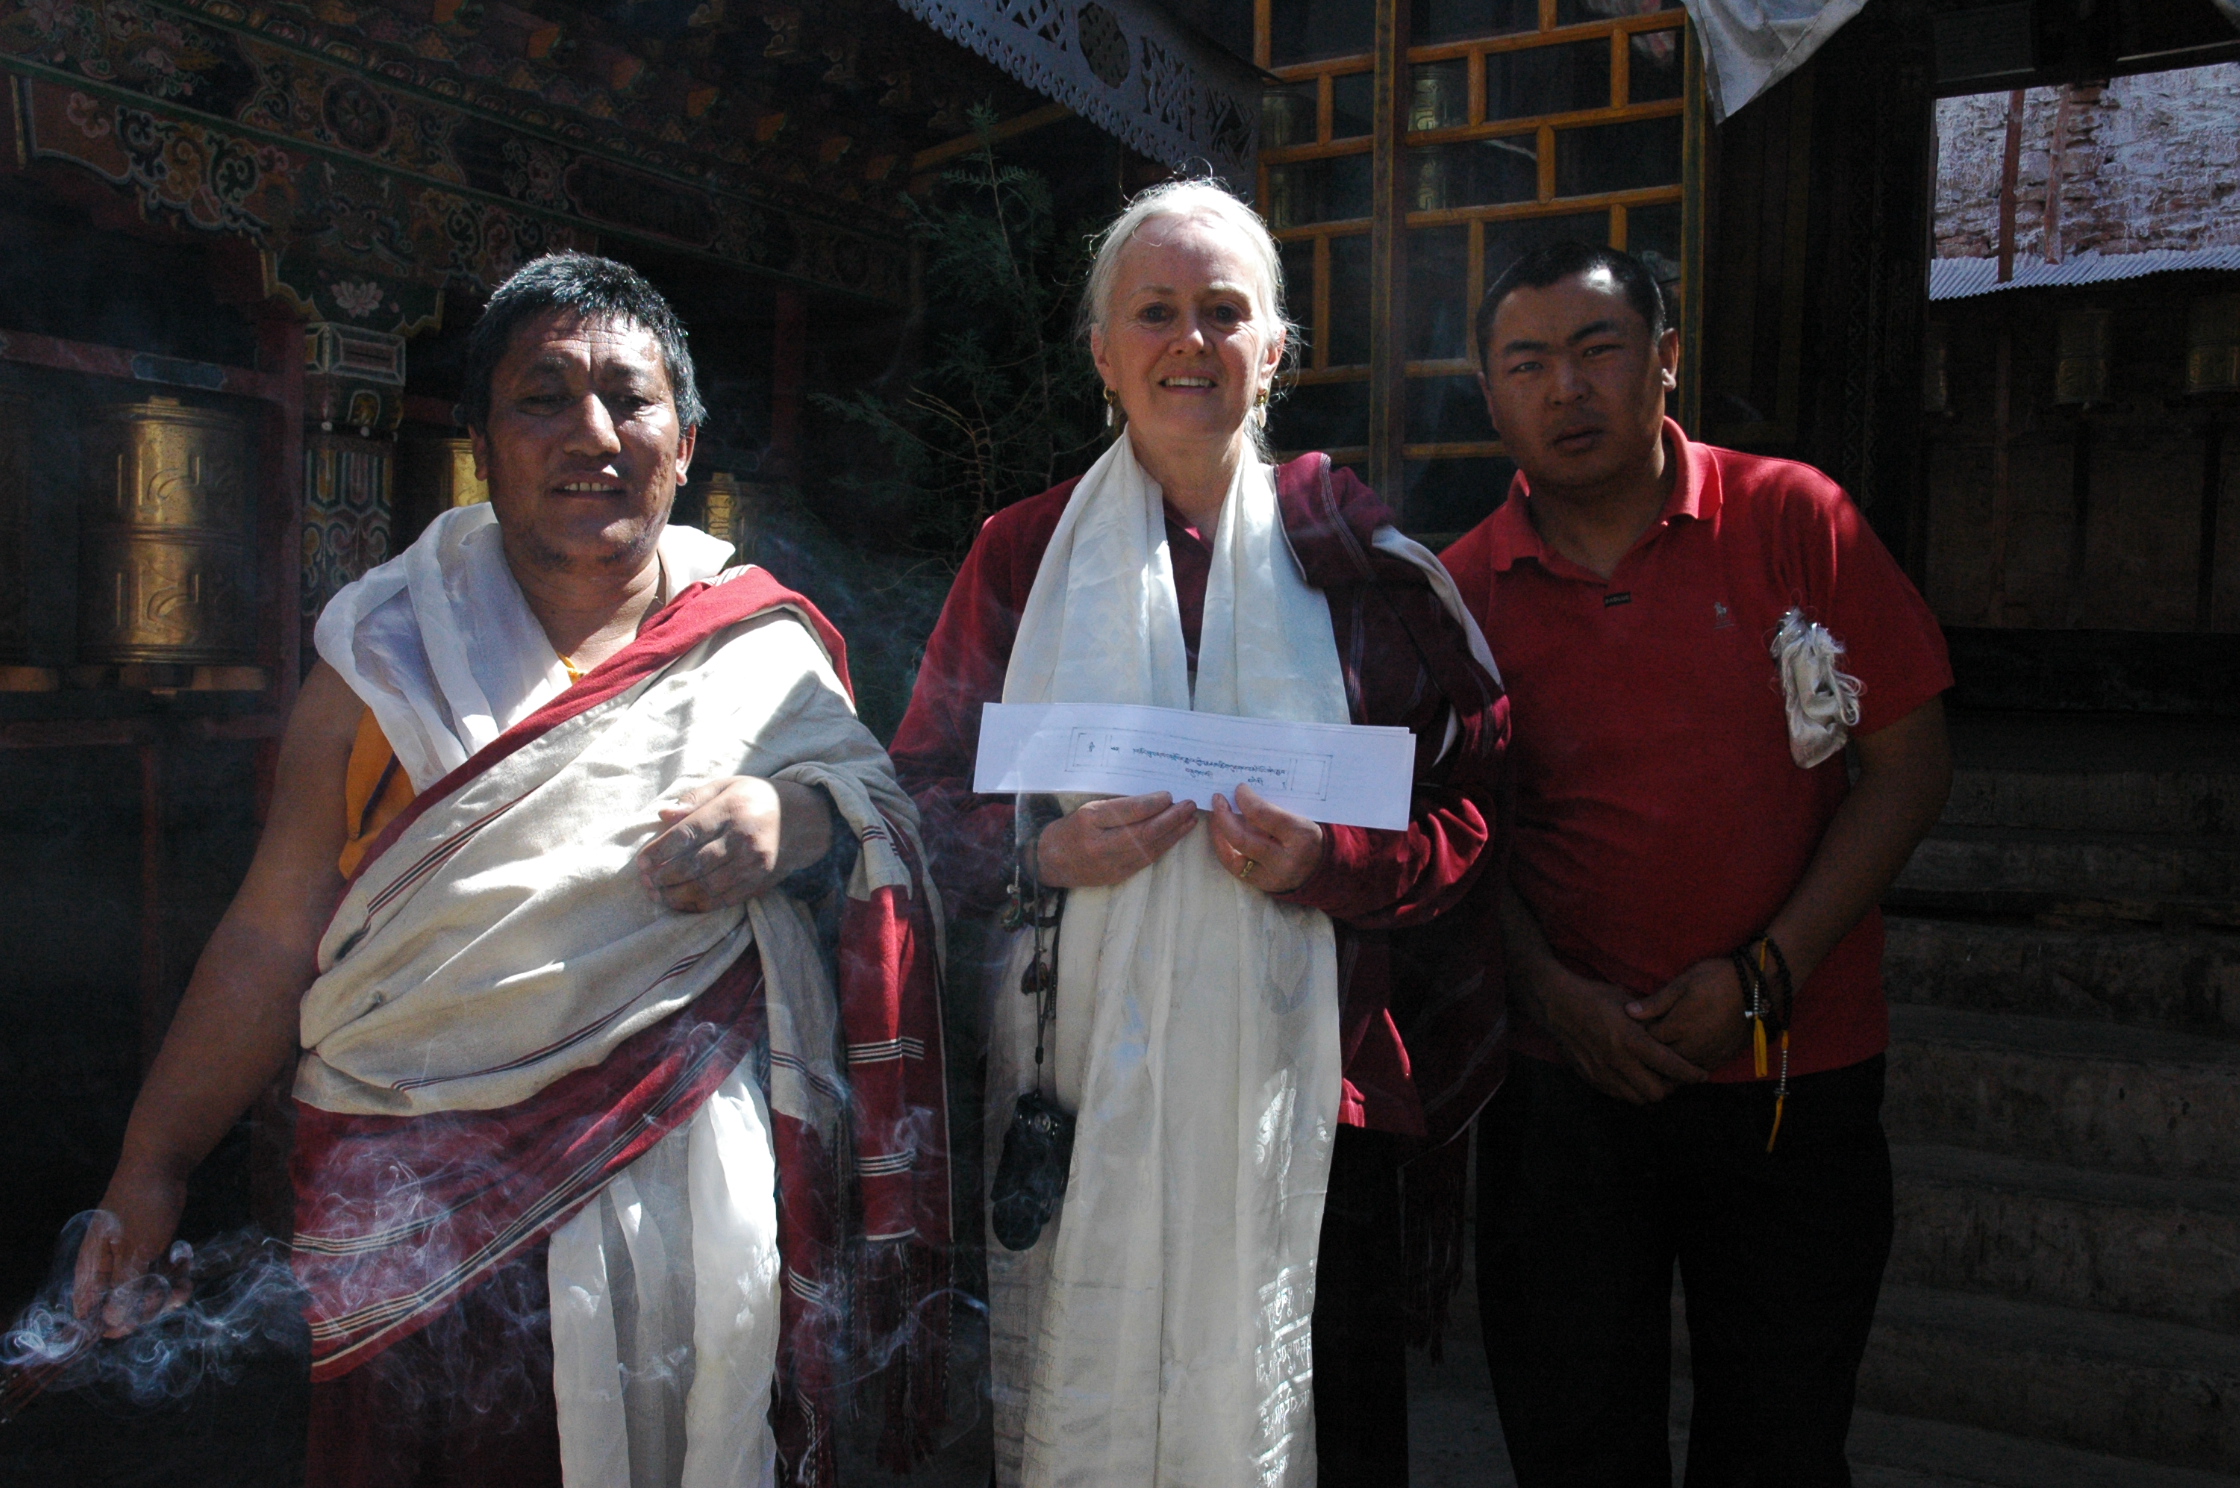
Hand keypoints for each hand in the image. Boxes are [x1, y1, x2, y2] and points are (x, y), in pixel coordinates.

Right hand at [72, 1168, 190, 1337]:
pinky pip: (161, 1276)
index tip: (134, 1321)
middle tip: (168, 1290)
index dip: (111, 1323)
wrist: (161, 1167)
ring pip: (147, 1293)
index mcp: (92, 1269)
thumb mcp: (136, 1248)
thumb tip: (113, 1321)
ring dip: (168, 1291)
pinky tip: (184, 1257)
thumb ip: (125, 1286)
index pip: (89, 1313)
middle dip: (149, 1305)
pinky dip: (175, 1273)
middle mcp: (108, 1269)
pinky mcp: (149, 1253)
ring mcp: (130, 1260)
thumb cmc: (141, 1205)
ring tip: (183, 1279)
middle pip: (123, 1308)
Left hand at [637, 776, 831, 911]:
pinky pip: (724, 899)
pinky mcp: (759, 881)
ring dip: (677, 895)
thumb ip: (694, 799)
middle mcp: (743, 838)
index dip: (660, 850)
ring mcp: (753, 863)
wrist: (804, 819)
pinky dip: (699, 905)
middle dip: (664, 877)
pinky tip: (682, 903)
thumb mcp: (727, 785)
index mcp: (731, 809)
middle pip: (694, 864)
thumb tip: (662, 814)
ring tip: (658, 896)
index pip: (688, 833)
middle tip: (645, 883)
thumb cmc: (757, 798)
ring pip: (707, 886)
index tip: (641, 862)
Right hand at [1034, 792, 1196, 887]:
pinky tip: (1175, 836)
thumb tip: (1153, 799)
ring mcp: (1109, 863)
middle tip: (1188, 805)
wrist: (1049, 862)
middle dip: (1171, 818)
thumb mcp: (1087, 809)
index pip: (1128, 811)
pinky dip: (1163, 846)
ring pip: (1149, 847)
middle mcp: (1100, 844)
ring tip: (1190, 820)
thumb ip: (1116, 805)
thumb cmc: (1069, 829)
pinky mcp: (1118, 875)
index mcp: (1089, 820)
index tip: (1169, 795)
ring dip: (1173, 833)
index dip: (1152, 803)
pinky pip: (1146, 860)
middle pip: (1143, 831)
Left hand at [1208, 783, 1324, 894]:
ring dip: (1219, 835)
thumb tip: (1242, 795)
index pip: (1264, 815)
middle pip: (1243, 839)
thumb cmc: (1309, 836)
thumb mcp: (1301, 817)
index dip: (1246, 800)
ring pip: (1233, 858)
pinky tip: (1221, 836)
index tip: (1239, 788)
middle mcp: (1284, 860)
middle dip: (1224, 817)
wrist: (1322, 869)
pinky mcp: (1262, 886)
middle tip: (1217, 800)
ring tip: (1215, 817)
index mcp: (1300, 835)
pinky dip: (1224, 850)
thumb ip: (1274, 809)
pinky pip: (1235, 868)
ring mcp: (1271, 877)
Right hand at [1536, 964, 1709, 1104]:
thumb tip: (1673, 1028)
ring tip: (1654, 1078)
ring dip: (1648, 1091)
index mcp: (1631, 1039)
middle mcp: (1618, 1060)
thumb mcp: (1627, 1001)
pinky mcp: (1590, 1077)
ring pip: (1636, 1098)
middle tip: (1674, 1077)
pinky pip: (1617, 1094)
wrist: (1556, 1004)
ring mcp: (1602, 1072)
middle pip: (1656, 1092)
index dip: (1690, 1073)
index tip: (1702, 1075)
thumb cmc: (1594, 997)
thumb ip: (1650, 1019)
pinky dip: (1629, 1090)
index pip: (1670, 1065)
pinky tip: (1632, 1076)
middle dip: (1669, 1087)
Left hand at [1626, 957, 1753, 1072]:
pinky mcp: (1722, 1059)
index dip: (1639, 1034)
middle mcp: (1691, 1046)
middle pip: (1661, 1060)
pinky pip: (1698, 1072)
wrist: (1757, 989)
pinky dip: (1687, 1069)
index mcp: (1678, 1026)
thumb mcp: (1683, 983)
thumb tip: (1628, 1012)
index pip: (1647, 1040)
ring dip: (1668, 1065)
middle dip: (1650, 1054)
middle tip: (1642, 1046)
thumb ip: (1656, 1002)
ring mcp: (1708, 1055)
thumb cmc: (1717, 979)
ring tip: (1660, 1054)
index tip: (1634, 1028)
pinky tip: (1682, 1058)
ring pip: (1679, 1071)